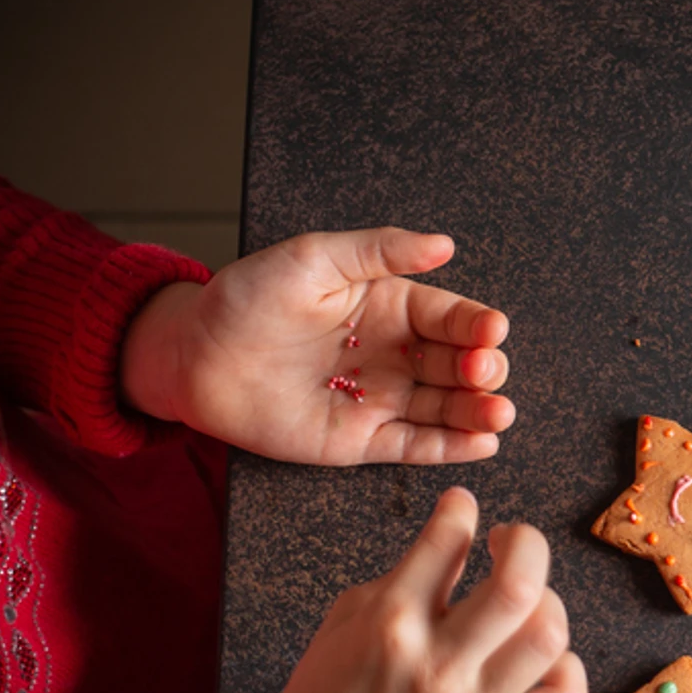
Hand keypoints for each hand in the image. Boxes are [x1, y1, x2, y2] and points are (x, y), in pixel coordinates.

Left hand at [122, 228, 513, 463]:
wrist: (194, 357)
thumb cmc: (247, 299)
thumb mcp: (313, 258)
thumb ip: (379, 249)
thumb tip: (442, 244)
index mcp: (391, 307)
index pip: (450, 316)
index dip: (476, 323)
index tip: (492, 328)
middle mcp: (396, 354)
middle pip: (460, 364)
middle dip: (483, 368)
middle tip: (482, 370)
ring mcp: (382, 399)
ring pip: (447, 408)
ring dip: (479, 411)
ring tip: (497, 412)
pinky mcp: (362, 440)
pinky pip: (416, 446)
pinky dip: (451, 448)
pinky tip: (481, 443)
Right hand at [255, 487, 585, 692]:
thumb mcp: (344, 623)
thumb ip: (404, 578)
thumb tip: (461, 535)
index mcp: (389, 625)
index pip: (446, 540)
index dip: (461, 509)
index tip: (463, 508)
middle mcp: (438, 664)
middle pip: (519, 585)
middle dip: (526, 542)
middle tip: (510, 541)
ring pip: (548, 636)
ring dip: (548, 603)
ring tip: (526, 604)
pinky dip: (567, 669)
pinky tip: (543, 658)